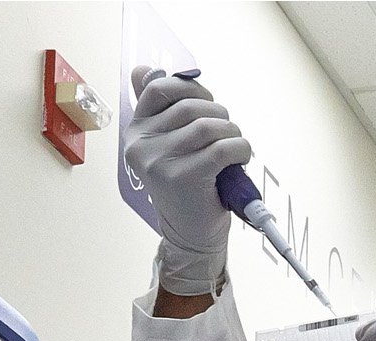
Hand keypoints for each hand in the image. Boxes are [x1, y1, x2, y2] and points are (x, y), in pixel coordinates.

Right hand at [124, 66, 253, 295]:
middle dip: (219, 115)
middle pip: (189, 107)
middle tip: (228, 133)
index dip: (191, 88)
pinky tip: (240, 160)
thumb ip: (159, 111)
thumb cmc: (187, 187)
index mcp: (135, 132)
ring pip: (207, 126)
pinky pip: (221, 148)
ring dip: (232, 133)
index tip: (208, 103)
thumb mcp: (167, 146)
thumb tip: (144, 69)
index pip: (158, 88)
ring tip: (235, 147)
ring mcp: (159, 162)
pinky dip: (240, 149)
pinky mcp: (182, 178)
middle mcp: (140, 146)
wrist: (191, 235)